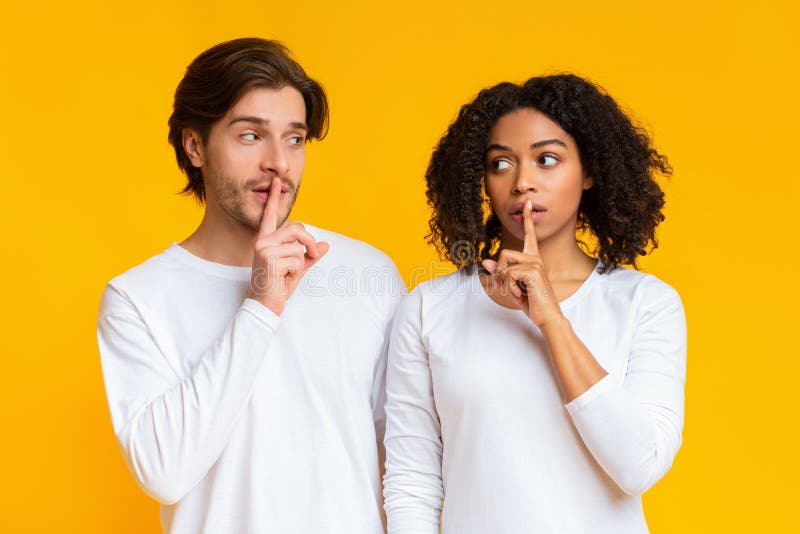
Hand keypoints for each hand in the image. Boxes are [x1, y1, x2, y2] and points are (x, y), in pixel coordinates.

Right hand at [247, 177, 328, 314]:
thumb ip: (310, 255)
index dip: (274, 199)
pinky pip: (297, 259)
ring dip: (301, 262)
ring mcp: (264, 249)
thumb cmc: (278, 286)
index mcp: (266, 240)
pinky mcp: (270, 258)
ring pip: (299, 246)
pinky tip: (283, 279)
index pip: (271, 216)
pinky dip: (297, 271)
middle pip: (297, 228)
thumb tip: (326, 245)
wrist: (265, 305)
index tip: (277, 182)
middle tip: (310, 255)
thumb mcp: (297, 268)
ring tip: (288, 274)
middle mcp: (263, 242)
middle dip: (309, 242)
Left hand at [482, 200, 561, 327]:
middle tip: (508, 287)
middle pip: (504, 253)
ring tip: (518, 291)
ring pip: (504, 265)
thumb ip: (501, 273)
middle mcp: (535, 258)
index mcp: (533, 259)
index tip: (527, 203)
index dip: (527, 219)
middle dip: (499, 272)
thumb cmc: (532, 302)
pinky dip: (510, 287)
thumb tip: (486, 262)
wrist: (547, 316)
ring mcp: (536, 264)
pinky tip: (522, 293)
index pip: (529, 235)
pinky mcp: (533, 272)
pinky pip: (508, 274)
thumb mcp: (513, 286)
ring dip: (504, 282)